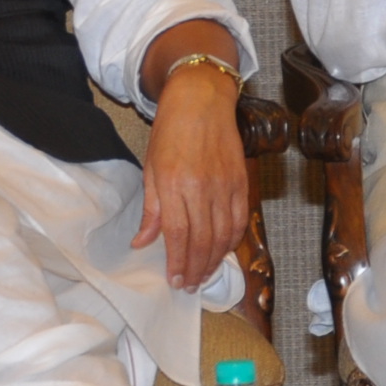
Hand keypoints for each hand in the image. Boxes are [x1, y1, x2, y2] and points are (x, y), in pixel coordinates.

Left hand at [134, 61, 250, 290]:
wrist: (201, 100)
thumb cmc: (171, 131)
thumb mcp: (151, 168)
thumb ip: (151, 209)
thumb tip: (143, 242)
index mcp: (174, 184)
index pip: (179, 234)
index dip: (178, 262)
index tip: (175, 280)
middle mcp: (202, 187)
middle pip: (203, 240)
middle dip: (196, 268)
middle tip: (190, 285)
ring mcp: (225, 185)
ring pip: (224, 235)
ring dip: (214, 260)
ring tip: (204, 275)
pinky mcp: (242, 181)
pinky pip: (239, 220)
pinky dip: (232, 241)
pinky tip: (223, 252)